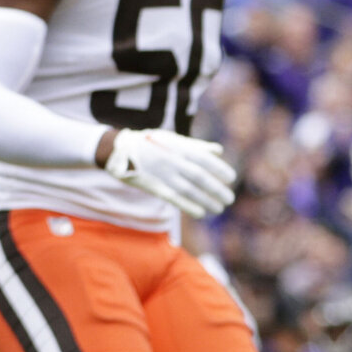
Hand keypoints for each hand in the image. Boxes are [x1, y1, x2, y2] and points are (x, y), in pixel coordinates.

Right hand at [102, 128, 235, 218]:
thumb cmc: (150, 142)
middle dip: (216, 189)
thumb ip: (196, 146)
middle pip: (200, 178)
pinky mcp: (153, 186)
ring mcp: (163, 175)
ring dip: (206, 200)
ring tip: (218, 208)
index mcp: (179, 148)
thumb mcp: (173, 139)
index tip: (231, 178)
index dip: (220, 169)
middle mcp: (173, 162)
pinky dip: (187, 206)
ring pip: (189, 190)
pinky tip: (200, 213)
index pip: (205, 160)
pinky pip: (173, 198)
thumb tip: (219, 151)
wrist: (120, 149)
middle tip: (229, 199)